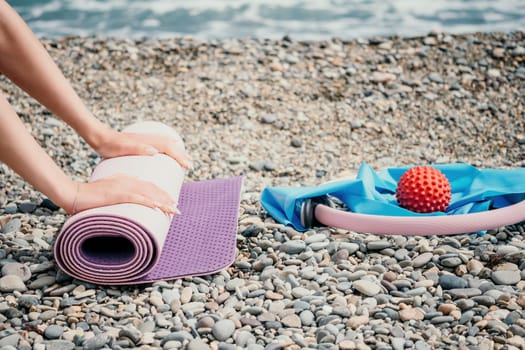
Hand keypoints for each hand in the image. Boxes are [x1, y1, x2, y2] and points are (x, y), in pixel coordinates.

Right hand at [65, 175, 179, 214]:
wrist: (74, 193)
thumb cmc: (90, 192)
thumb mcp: (109, 185)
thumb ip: (121, 184)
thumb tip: (133, 188)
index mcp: (127, 179)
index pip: (149, 186)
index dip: (162, 193)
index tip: (171, 201)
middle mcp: (128, 181)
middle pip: (152, 189)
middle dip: (166, 199)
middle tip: (177, 208)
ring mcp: (123, 187)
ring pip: (148, 193)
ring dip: (162, 202)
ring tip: (173, 210)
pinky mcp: (116, 194)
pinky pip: (136, 198)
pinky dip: (148, 202)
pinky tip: (156, 206)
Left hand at [92, 129, 192, 168]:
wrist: (99, 136)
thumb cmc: (109, 145)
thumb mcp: (122, 149)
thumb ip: (138, 148)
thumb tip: (154, 150)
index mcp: (147, 142)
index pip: (169, 148)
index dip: (179, 156)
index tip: (188, 165)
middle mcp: (149, 139)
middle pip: (171, 145)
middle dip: (181, 154)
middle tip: (190, 165)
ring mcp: (146, 139)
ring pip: (167, 142)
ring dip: (177, 149)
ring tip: (184, 157)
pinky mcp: (142, 141)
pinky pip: (161, 142)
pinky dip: (169, 145)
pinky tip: (170, 147)